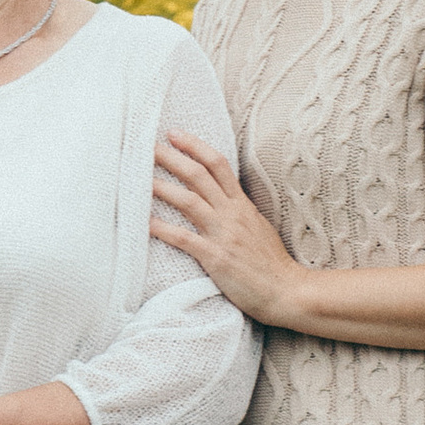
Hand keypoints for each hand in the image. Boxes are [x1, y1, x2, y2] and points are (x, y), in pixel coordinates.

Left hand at [152, 130, 306, 323]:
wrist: (286, 290)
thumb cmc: (270, 262)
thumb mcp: (257, 226)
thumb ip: (237, 210)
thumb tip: (219, 197)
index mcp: (241, 204)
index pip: (218, 164)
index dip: (195, 146)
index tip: (174, 133)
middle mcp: (232, 214)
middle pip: (198, 176)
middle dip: (172, 158)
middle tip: (148, 145)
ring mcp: (224, 234)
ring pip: (189, 201)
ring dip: (162, 188)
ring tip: (138, 179)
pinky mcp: (216, 257)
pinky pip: (184, 238)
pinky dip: (162, 229)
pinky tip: (143, 223)